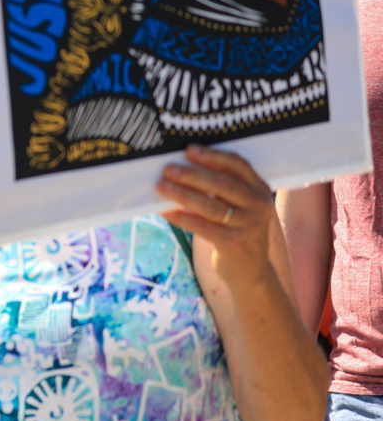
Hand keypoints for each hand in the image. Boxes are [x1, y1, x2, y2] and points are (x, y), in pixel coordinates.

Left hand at [156, 144, 275, 285]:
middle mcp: (259, 205)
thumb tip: (182, 166)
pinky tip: (165, 211)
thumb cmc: (235, 230)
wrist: (251, 272)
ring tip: (161, 187)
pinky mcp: (234, 244)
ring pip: (210, 206)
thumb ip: (222, 188)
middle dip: (192, 175)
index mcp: (259, 189)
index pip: (238, 165)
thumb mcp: (238, 206)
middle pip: (222, 184)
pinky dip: (181, 218)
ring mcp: (249, 226)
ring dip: (182, 194)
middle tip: (168, 168)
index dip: (213, 156)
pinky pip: (202, 227)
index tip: (189, 149)